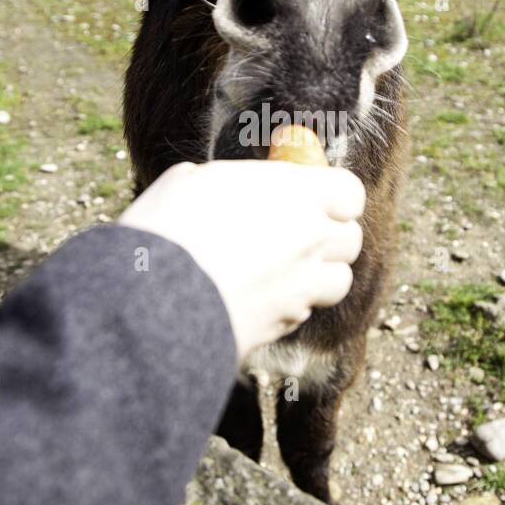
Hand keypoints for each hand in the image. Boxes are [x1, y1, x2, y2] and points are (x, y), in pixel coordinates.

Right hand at [118, 160, 364, 359]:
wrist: (153, 298)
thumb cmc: (169, 227)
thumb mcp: (194, 180)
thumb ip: (234, 182)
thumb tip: (236, 187)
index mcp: (297, 194)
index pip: (350, 193)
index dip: (332, 195)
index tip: (311, 195)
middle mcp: (312, 240)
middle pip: (350, 239)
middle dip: (330, 234)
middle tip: (299, 231)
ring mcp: (303, 286)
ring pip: (338, 280)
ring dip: (319, 273)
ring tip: (285, 268)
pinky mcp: (286, 324)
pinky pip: (305, 311)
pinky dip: (292, 304)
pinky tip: (260, 296)